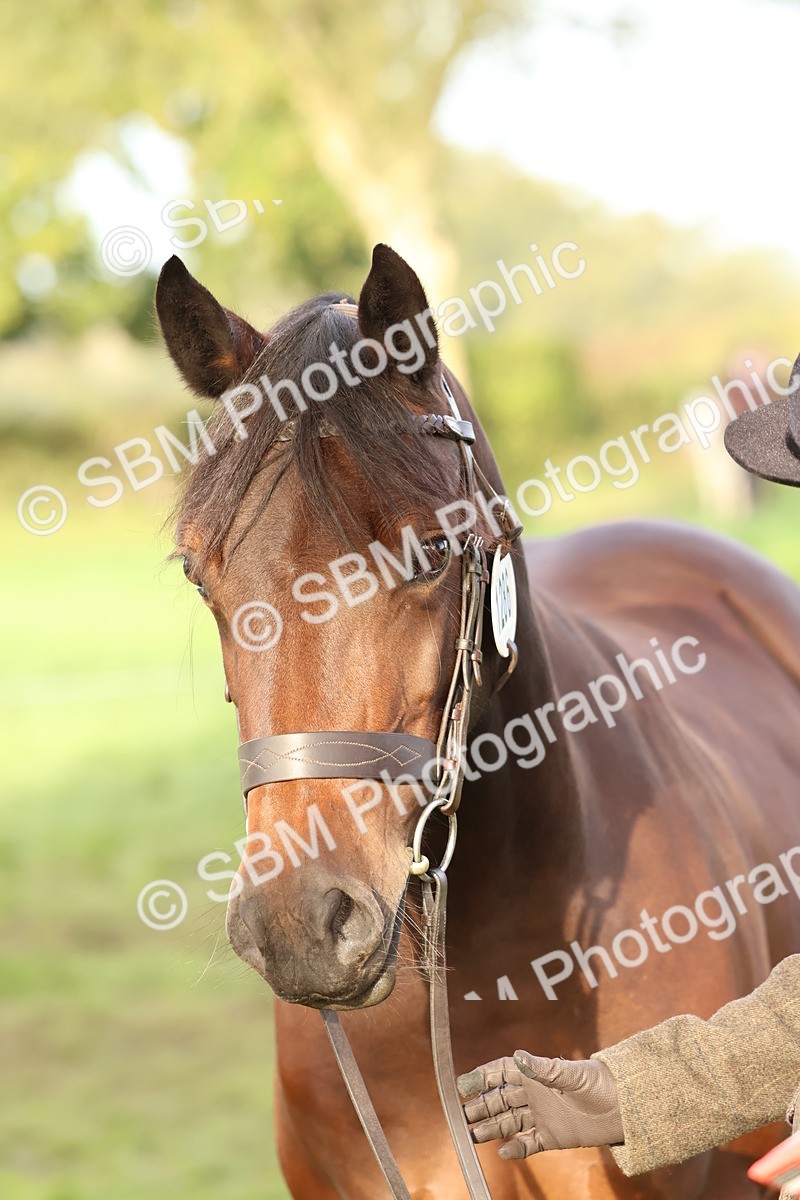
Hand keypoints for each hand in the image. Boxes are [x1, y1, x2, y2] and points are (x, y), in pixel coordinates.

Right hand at [457, 1052, 623, 1159]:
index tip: (463, 1084)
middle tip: (462, 1115)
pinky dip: (515, 1148)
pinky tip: (502, 1152)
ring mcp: (541, 1116)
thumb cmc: (598, 1083)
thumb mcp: (571, 1074)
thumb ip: (544, 1069)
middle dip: (480, 1106)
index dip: (482, 1077)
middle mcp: (534, 1094)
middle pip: (500, 1099)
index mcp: (535, 1074)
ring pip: (509, 1122)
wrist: (622, 1108)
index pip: (501, 1073)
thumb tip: (518, 1056)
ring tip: (473, 1136)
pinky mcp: (551, 1136)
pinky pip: (528, 1143)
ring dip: (491, 1127)